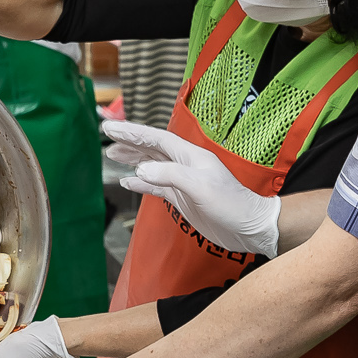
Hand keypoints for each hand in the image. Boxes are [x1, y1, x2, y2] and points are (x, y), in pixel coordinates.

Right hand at [103, 119, 282, 256]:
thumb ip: (170, 176)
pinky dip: (140, 183)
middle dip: (129, 141)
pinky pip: (156, 187)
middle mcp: (185, 165)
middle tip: (108, 134)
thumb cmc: (232, 205)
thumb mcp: (201, 187)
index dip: (133, 133)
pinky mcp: (183, 198)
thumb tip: (140, 170)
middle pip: (152, 148)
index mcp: (191, 157)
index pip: (156, 139)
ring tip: (113, 154)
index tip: (112, 129)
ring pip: (152, 165)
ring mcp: (183, 182)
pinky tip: (128, 181)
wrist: (249, 228)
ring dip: (132, 158)